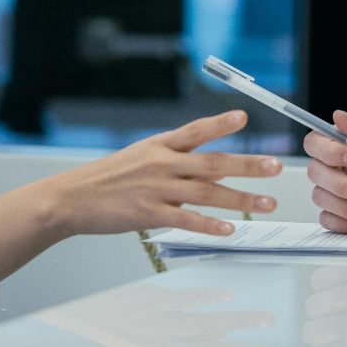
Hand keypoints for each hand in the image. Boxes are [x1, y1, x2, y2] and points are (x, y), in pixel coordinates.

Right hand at [0, 111, 281, 287]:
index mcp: (159, 145)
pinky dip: (210, 225)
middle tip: (275, 167)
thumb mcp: (138, 157)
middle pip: (213, 162)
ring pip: (207, 193)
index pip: (195, 131)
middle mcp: (161, 163)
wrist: (70, 199)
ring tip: (265, 203)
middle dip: (248, 165)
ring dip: (240, 198)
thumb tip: (202, 165)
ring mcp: (156, 189)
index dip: (220, 123)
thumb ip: (170, 159)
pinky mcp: (148, 214)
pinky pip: (186, 220)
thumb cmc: (106, 180)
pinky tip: (230, 229)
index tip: (244, 118)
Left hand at [40, 283, 277, 346]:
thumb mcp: (145, 345)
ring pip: (204, 329)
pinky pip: (184, 303)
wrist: (80, 311)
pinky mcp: (149, 303)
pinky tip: (227, 297)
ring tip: (263, 320)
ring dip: (238, 325)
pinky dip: (208, 300)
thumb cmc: (115, 327)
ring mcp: (155, 325)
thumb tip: (220, 337)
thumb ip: (180, 344)